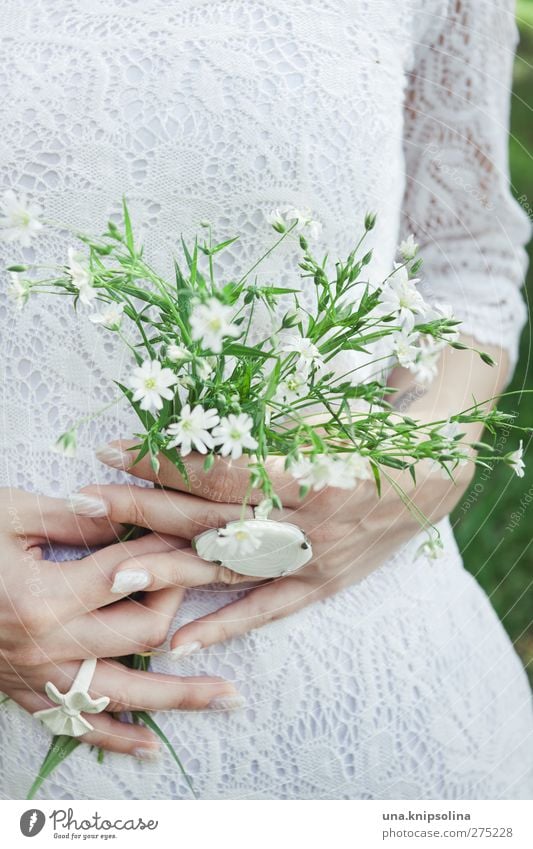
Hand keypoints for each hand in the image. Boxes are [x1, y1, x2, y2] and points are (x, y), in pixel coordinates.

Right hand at [0, 488, 241, 757]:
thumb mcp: (6, 515)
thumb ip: (70, 517)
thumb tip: (126, 514)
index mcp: (43, 596)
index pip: (131, 575)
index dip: (170, 555)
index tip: (199, 541)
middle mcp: (47, 645)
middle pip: (141, 634)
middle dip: (185, 606)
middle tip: (214, 586)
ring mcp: (38, 677)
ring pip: (126, 694)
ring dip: (180, 696)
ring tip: (226, 698)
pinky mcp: (25, 693)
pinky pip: (78, 727)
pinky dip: (116, 739)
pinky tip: (151, 745)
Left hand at [87, 438, 473, 652]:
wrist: (433, 473)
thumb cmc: (373, 432)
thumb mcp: (322, 421)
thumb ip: (261, 435)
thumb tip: (190, 436)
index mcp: (308, 473)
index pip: (218, 471)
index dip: (163, 462)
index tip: (113, 449)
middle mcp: (308, 523)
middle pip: (212, 520)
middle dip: (146, 511)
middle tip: (88, 502)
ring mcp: (315, 560)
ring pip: (232, 569)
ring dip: (172, 572)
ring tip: (115, 573)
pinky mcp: (323, 583)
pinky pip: (269, 609)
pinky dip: (227, 625)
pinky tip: (181, 638)